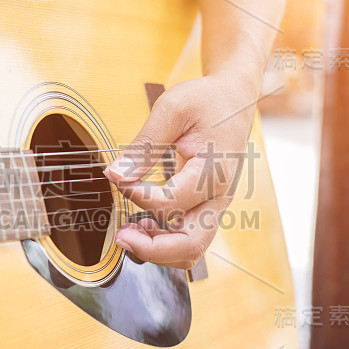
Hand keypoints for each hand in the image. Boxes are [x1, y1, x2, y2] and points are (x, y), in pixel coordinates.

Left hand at [102, 73, 256, 269]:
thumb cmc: (206, 101)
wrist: (233, 99)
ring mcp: (215, 205)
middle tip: (120, 236)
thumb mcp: (172, 110)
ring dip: (157, 248)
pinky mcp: (207, 206)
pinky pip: (188, 237)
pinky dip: (164, 239)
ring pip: (190, 249)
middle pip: (191, 245)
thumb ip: (144, 147)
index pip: (171, 202)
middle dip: (152, 248)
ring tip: (128, 230)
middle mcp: (220, 196)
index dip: (137, 196)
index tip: (117, 178)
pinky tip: (142, 223)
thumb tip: (115, 174)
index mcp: (214, 171)